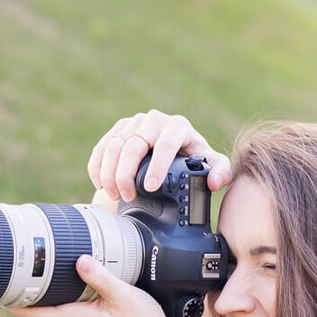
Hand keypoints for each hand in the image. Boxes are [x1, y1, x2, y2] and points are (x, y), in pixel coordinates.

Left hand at [6, 255, 176, 316]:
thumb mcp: (123, 296)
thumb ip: (101, 278)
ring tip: (24, 266)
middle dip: (19, 290)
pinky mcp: (87, 313)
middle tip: (6, 268)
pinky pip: (63, 300)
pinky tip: (55, 273)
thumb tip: (80, 260)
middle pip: (35, 306)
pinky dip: (54, 287)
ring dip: (35, 288)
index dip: (12, 302)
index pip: (33, 312)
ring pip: (48, 302)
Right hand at [88, 109, 233, 202]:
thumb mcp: (209, 165)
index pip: (165, 144)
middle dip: (126, 174)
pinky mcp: (117, 130)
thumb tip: (214, 182)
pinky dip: (97, 167)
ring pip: (113, 146)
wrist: (170, 152)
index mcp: (177, 127)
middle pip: (134, 145)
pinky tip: (100, 184)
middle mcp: (154, 120)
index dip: (157, 166)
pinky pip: (101, 147)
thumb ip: (220, 171)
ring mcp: (133, 123)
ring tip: (114, 195)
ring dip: (109, 173)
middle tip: (127, 196)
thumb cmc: (191, 159)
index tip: (151, 187)